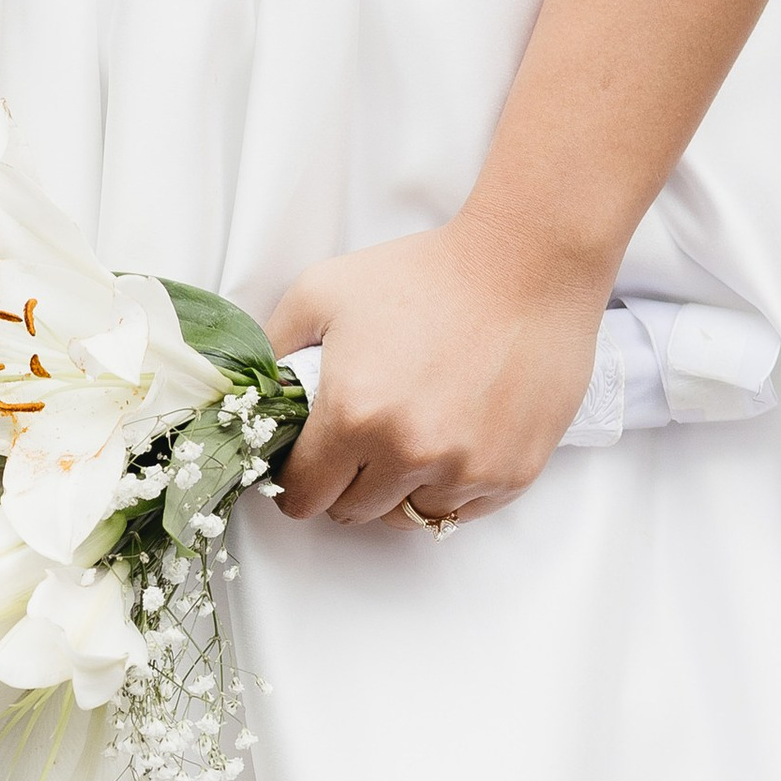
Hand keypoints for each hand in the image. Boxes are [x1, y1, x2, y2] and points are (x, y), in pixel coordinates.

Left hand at [267, 201, 610, 527]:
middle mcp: (408, 454)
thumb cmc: (424, 272)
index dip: (295, 483)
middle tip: (356, 446)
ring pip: (408, 518)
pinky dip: (448, 490)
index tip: (305, 465)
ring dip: (397, 491)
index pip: (302, 498)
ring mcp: (464, 469)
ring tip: (406, 443)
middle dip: (343, 485)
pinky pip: (462, 511)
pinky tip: (449, 444)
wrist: (527, 262)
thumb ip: (274, 349)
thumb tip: (253, 397)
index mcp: (353, 416)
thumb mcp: (322, 291)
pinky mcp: (511, 473)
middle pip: (351, 513)